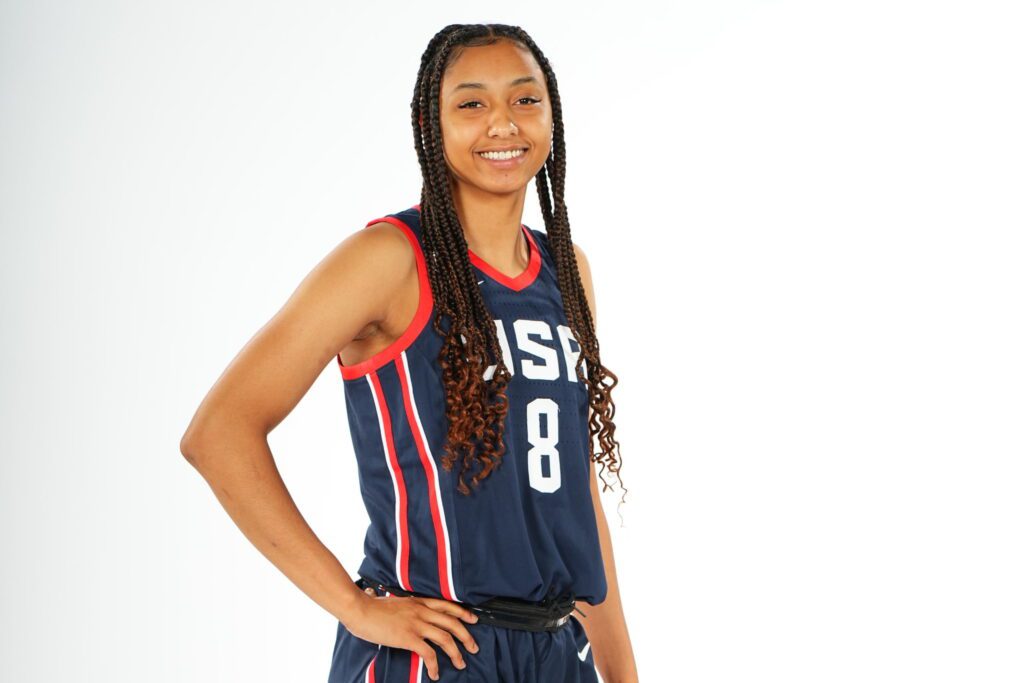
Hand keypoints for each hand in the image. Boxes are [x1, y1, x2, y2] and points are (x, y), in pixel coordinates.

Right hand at [343, 588, 480, 680]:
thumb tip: (409, 613)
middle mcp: (421, 611)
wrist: (360, 609)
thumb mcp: (395, 602)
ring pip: (446, 638)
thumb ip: (405, 607)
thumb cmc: (372, 607)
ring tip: (461, 663)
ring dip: (456, 652)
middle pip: (452, 622)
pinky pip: (429, 653)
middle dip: (466, 636)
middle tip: (473, 647)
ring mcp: (416, 624)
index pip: (447, 605)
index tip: (473, 619)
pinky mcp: (408, 637)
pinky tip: (435, 673)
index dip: (463, 613)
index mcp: (418, 601)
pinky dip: (435, 665)